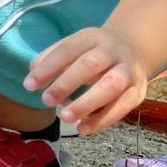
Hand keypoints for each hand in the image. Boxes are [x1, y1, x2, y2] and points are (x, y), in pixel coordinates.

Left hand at [24, 24, 149, 133]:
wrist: (133, 51)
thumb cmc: (92, 53)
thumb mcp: (73, 48)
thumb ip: (50, 60)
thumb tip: (32, 80)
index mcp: (92, 37)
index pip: (68, 50)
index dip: (48, 67)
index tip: (29, 85)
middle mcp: (114, 51)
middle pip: (91, 64)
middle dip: (66, 83)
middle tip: (46, 100)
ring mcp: (129, 70)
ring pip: (112, 85)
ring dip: (86, 103)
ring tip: (64, 117)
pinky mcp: (138, 91)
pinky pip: (123, 106)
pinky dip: (102, 120)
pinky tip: (82, 129)